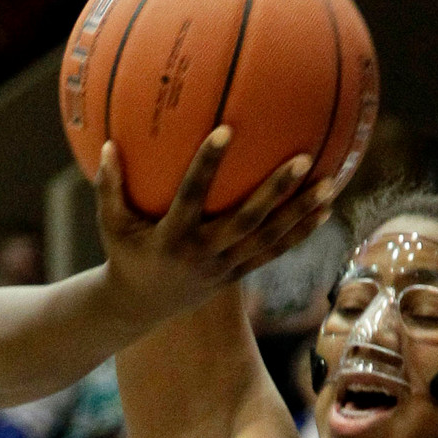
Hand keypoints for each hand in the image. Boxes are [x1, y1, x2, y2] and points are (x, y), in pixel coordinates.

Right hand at [98, 132, 334, 323]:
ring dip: (300, 213)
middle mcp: (203, 255)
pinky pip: (275, 252)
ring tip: (330, 185)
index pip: (191, 197)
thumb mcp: (110, 225)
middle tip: (302, 160)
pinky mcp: (239, 274)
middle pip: (246, 222)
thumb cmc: (124, 255)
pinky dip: (301, 233)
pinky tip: (326, 210)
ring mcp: (225, 267)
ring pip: (269, 239)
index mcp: (172, 238)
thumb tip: (106, 145)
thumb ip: (108, 187)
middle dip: (274, 192)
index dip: (207, 165)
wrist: (140, 307)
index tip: (225, 130)